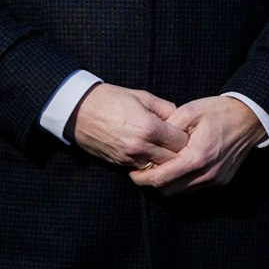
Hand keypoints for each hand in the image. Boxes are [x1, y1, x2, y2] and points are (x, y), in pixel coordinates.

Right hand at [67, 83, 187, 170]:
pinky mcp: (121, 165)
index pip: (181, 142)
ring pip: (160, 169)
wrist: (79, 111)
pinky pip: (144, 171)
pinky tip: (155, 157)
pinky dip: (152, 167)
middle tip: (186, 146)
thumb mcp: (142, 97)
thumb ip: (166, 109)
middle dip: (182, 153)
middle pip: (174, 159)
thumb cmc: (111, 99)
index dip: (189, 138)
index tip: (189, 133)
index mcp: (149, 127)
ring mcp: (130, 158)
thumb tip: (182, 120)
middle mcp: (141, 146)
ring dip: (168, 163)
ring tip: (171, 152)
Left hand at [130, 95, 265, 194]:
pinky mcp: (221, 181)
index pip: (161, 179)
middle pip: (168, 191)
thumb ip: (166, 130)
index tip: (132, 172)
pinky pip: (195, 189)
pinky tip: (180, 167)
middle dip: (153, 183)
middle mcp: (207, 174)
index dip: (142, 178)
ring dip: (169, 184)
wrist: (249, 117)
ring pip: (181, 193)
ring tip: (162, 168)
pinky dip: (184, 182)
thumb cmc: (218, 111)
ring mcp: (216, 180)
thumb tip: (149, 145)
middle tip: (145, 170)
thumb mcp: (189, 111)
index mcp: (196, 157)